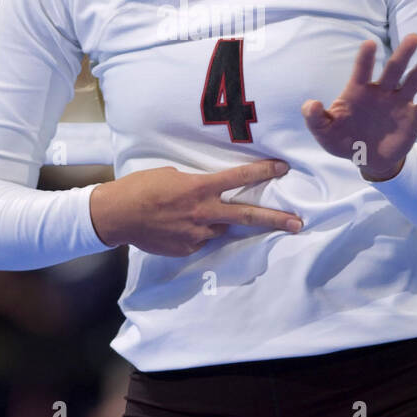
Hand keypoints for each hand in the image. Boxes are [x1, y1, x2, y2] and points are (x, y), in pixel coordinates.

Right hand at [89, 159, 303, 256]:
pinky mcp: (188, 249)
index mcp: (200, 188)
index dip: (263, 172)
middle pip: (247, 216)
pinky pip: (201, 238)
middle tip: (298, 223)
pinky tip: (176, 225)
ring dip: (216, 221)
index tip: (284, 168)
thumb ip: (196, 185)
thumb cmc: (141, 187)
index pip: (239, 178)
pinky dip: (196, 232)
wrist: (117, 215)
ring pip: (220, 227)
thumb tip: (208, 193)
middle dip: (276, 219)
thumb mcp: (172, 175)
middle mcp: (204, 212)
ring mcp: (197, 234)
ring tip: (189, 215)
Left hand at [301, 33, 416, 177]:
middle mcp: (381, 91)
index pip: (362, 70)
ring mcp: (398, 102)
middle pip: (394, 69)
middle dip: (403, 54)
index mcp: (358, 91)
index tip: (370, 43)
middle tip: (413, 37)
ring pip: (413, 80)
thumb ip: (315, 119)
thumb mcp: (324, 133)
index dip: (366, 58)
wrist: (366, 158)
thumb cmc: (342, 140)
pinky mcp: (412, 117)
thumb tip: (310, 104)